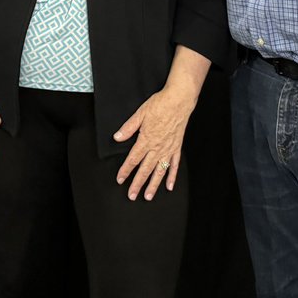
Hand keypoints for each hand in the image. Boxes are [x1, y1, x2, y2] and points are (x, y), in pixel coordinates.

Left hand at [112, 84, 197, 200]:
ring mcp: (168, 149)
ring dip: (153, 185)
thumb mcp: (140, 113)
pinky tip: (169, 186)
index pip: (133, 159)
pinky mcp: (177, 147)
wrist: (179, 100)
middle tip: (132, 195)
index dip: (125, 170)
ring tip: (148, 196)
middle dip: (138, 184)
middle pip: (145, 170)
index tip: (120, 179)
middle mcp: (157, 147)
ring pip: (159, 171)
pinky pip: (174, 165)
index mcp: (146, 140)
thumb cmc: (160, 105)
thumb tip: (117, 137)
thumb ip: (128, 127)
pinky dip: (172, 176)